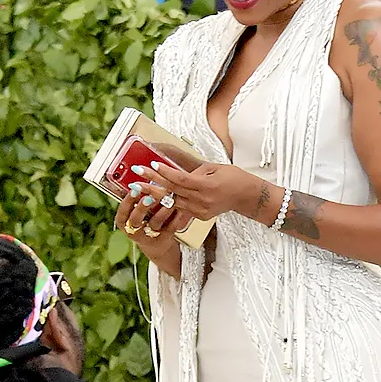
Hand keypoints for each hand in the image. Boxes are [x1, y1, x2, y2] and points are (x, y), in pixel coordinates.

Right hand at [114, 189, 183, 275]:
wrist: (155, 243)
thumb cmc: (143, 220)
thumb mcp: (134, 211)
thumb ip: (135, 198)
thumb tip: (139, 173)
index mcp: (124, 222)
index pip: (122, 213)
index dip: (127, 202)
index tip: (133, 189)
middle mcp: (135, 231)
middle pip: (136, 220)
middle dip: (142, 207)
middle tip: (149, 195)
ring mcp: (150, 236)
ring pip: (155, 223)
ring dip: (162, 209)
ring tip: (168, 198)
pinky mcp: (165, 237)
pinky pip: (171, 226)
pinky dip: (176, 216)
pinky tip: (181, 206)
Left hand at [132, 154, 262, 222]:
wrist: (245, 196)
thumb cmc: (232, 177)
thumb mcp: (213, 168)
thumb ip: (194, 171)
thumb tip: (175, 171)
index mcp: (207, 185)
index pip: (181, 179)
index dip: (165, 172)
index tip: (152, 165)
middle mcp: (202, 200)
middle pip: (173, 191)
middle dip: (153, 183)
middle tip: (136, 177)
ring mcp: (200, 210)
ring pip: (173, 203)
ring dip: (155, 195)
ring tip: (139, 187)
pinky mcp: (199, 216)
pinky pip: (179, 209)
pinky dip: (166, 203)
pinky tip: (152, 198)